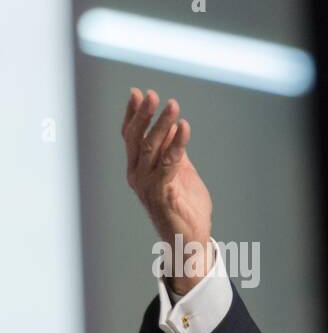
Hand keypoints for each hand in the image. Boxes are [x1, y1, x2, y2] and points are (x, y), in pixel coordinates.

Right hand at [122, 88, 212, 294]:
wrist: (191, 240)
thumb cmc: (186, 207)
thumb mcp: (180, 172)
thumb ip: (174, 151)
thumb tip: (171, 126)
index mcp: (138, 168)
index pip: (130, 136)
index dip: (133, 114)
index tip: (138, 92)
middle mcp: (137, 175)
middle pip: (136, 138)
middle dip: (144, 114)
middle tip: (154, 94)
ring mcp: (147, 185)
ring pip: (151, 148)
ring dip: (162, 124)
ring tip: (173, 106)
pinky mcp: (162, 194)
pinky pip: (169, 163)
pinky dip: (177, 144)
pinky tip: (184, 128)